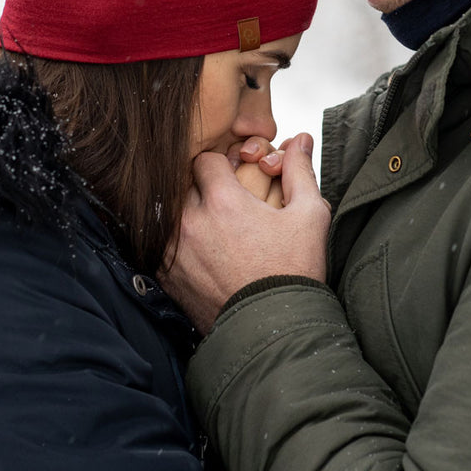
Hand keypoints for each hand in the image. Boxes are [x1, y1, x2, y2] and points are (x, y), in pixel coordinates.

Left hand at [160, 133, 329, 333]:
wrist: (274, 331)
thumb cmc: (294, 273)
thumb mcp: (309, 216)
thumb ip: (299, 171)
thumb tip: (300, 139)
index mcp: (223, 201)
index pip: (205, 160)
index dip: (221, 165)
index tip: (233, 177)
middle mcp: (191, 222)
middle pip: (182, 183)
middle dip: (200, 187)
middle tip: (221, 202)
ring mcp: (175, 251)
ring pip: (168, 214)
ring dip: (185, 214)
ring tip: (209, 227)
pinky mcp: (167, 276)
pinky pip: (161, 244)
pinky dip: (176, 242)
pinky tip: (200, 251)